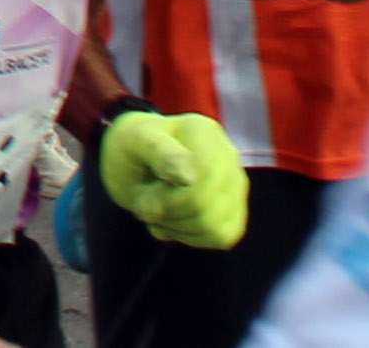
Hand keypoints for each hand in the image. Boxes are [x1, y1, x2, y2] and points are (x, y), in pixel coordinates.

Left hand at [98, 108, 246, 249]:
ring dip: (174, 226)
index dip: (166, 198)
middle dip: (166, 212)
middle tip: (144, 204)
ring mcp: (236, 184)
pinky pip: (221, 236)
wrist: (137, 162)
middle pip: (204, 205)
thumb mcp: (133, 143)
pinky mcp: (236, 210)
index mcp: (202, 131)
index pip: (199, 177)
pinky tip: (172, 221)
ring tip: (157, 209)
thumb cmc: (132, 149)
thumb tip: (189, 177)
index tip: (141, 198)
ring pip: (213, 226)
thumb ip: (158, 154)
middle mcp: (227, 155)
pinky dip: (190, 237)